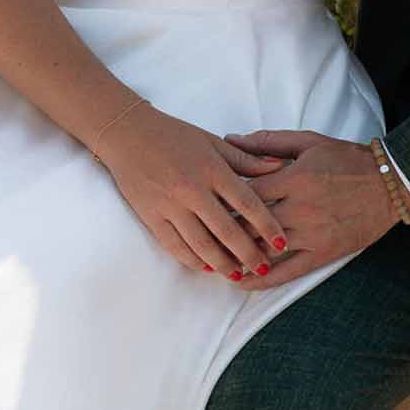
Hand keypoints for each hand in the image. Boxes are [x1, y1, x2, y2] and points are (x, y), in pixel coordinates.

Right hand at [95, 104, 291, 279]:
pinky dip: (193, 260)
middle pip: (227, 230)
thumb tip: (278, 167)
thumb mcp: (212, 141)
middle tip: (264, 267)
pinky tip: (208, 268)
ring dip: (222, 264)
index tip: (281, 243)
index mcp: (211, 168)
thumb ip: (246, 159)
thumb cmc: (174, 134)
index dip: (267, 226)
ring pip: (201, 245)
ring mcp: (170, 206)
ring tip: (239, 275)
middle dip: (248, 253)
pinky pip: (175, 246)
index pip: (247, 202)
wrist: (128, 134)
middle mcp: (192, 189)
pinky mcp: (152, 217)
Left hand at [220, 129, 406, 289]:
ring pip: (264, 249)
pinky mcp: (322, 254)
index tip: (202, 199)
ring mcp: (310, 234)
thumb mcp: (308, 142)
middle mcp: (299, 209)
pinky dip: (261, 279)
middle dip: (222, 228)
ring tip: (210, 258)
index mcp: (294, 178)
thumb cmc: (347, 159)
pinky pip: (286, 272)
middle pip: (249, 223)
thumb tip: (230, 139)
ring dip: (235, 255)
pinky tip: (241, 281)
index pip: (246, 191)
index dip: (221, 197)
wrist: (389, 184)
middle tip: (197, 232)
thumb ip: (268, 142)